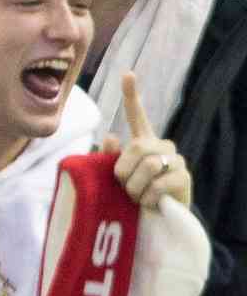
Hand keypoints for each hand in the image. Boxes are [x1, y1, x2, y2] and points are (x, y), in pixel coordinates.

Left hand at [101, 72, 191, 209]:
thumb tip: (111, 136)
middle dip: (123, 172)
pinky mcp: (184, 178)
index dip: (132, 96)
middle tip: (124, 187)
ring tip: (138, 197)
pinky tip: (150, 203)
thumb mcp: (118, 178)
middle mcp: (162, 147)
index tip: (127, 74)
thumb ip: (112, 158)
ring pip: (147, 166)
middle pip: (136, 148)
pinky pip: (157, 185)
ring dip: (134, 188)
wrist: (155, 221)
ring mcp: (176, 161)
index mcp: (143, 143)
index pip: (137, 116)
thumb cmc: (134, 196)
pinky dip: (147, 198)